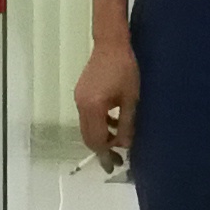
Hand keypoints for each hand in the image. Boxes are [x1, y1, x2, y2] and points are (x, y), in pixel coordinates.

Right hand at [73, 39, 139, 161]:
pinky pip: (88, 116)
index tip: (116, 166)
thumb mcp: (131, 99)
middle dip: (102, 150)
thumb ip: (127, 124)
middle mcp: (81, 105)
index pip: (97, 139)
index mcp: (93, 107)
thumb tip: (125, 146)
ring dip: (101, 137)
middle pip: (88, 136)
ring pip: (87, 127)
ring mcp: (79, 99)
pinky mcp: (81, 94)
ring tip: (118, 142)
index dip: (106, 154)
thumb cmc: (126, 69)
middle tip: (117, 161)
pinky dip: (99, 124)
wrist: (111, 43)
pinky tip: (113, 123)